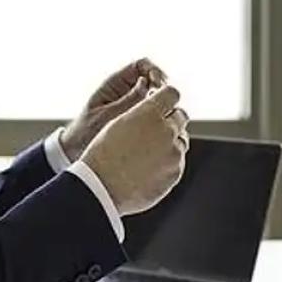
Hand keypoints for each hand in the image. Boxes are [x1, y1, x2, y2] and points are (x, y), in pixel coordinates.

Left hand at [59, 58, 169, 158]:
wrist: (75, 151)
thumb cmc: (85, 133)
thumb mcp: (107, 116)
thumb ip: (128, 102)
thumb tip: (151, 87)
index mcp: (115, 83)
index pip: (142, 65)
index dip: (155, 70)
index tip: (161, 85)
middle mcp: (126, 91)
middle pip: (154, 78)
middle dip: (163, 88)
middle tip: (165, 102)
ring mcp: (133, 104)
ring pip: (157, 96)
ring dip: (164, 103)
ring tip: (164, 116)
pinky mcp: (138, 119)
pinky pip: (154, 112)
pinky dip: (161, 115)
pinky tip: (162, 126)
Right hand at [79, 84, 188, 214]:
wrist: (100, 188)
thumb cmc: (102, 156)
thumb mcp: (118, 122)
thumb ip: (142, 113)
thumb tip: (157, 111)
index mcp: (150, 113)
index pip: (172, 93)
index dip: (167, 97)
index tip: (164, 102)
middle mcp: (166, 130)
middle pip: (181, 116)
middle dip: (171, 119)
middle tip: (156, 129)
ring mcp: (173, 153)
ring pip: (181, 140)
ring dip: (171, 141)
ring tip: (149, 152)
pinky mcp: (175, 172)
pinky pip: (178, 161)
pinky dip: (168, 162)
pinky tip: (149, 168)